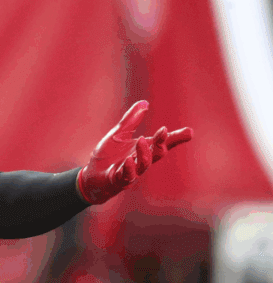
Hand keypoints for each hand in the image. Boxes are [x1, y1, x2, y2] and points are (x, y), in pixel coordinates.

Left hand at [77, 100, 193, 204]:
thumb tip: (144, 102)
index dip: (175, 138)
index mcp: (143, 150)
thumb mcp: (119, 133)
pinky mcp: (119, 180)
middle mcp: (141, 161)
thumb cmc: (108, 154)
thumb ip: (131, 120)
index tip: (189, 132)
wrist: (92, 175)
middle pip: (156, 154)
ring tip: (141, 140)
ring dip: (144, 153)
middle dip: (162, 143)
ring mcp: (131, 172)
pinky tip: (128, 160)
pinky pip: (127, 176)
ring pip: (143, 165)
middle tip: (164, 131)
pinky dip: (129, 169)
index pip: (162, 144)